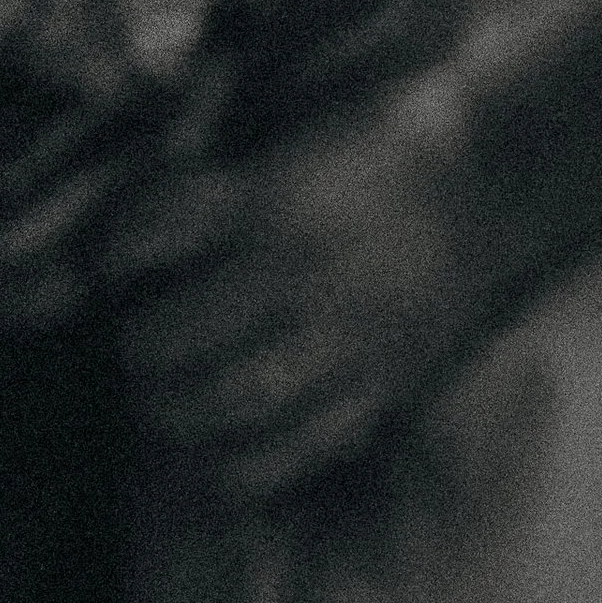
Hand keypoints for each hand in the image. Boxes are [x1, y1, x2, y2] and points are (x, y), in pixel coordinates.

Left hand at [102, 69, 499, 503]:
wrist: (489, 179)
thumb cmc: (380, 147)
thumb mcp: (291, 138)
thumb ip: (215, 188)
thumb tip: (133, 232)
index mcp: (275, 202)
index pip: (154, 236)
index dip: (116, 253)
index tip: (112, 263)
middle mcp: (302, 277)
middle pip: (178, 338)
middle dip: (137, 349)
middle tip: (132, 346)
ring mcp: (343, 341)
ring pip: (228, 404)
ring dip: (174, 411)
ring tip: (160, 402)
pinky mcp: (380, 387)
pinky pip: (295, 451)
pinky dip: (238, 464)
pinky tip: (213, 454)